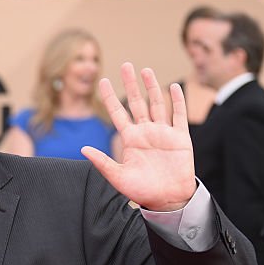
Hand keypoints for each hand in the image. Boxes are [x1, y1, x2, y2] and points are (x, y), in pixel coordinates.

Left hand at [81, 63, 195, 211]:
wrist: (167, 199)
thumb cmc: (141, 191)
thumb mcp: (118, 177)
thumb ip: (102, 162)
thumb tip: (83, 148)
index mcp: (129, 139)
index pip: (118, 113)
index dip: (110, 97)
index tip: (102, 81)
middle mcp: (145, 132)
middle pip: (137, 102)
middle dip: (131, 84)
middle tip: (126, 65)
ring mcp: (163, 133)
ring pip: (156, 104)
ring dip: (152, 87)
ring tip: (145, 70)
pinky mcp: (180, 137)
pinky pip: (178, 115)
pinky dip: (176, 101)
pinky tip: (172, 87)